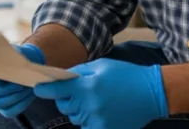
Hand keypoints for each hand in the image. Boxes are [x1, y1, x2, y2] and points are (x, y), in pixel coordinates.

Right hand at [0, 43, 44, 117]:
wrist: (26, 63)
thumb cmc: (17, 56)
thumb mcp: (13, 52)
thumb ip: (8, 57)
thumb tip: (12, 64)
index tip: (5, 73)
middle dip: (7, 88)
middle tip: (21, 83)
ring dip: (15, 96)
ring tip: (27, 88)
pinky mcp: (3, 108)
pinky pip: (9, 111)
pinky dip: (21, 104)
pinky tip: (29, 94)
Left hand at [34, 58, 167, 128]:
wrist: (151, 93)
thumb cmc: (125, 75)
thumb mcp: (101, 66)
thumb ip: (79, 72)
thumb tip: (61, 78)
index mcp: (88, 86)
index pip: (57, 90)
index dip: (44, 89)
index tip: (37, 88)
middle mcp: (90, 105)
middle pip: (64, 106)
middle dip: (67, 98)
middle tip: (81, 92)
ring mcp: (97, 120)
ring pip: (75, 117)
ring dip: (80, 110)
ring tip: (97, 101)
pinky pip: (87, 126)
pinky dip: (90, 120)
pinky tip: (102, 111)